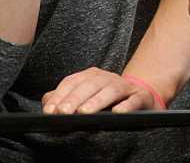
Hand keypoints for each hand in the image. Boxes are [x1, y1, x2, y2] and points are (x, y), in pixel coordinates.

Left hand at [41, 67, 157, 113]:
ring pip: (110, 91)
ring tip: (84, 113)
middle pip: (89, 85)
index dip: (60, 95)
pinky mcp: (140, 96)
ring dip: (96, 101)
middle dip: (75, 99)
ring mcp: (125, 86)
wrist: (141, 96)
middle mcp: (108, 78)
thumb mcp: (86, 95)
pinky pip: (133, 100)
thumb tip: (47, 104)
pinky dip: (126, 106)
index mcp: (92, 76)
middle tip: (63, 112)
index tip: (49, 111)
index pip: (72, 82)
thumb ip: (65, 98)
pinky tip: (117, 112)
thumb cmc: (108, 99)